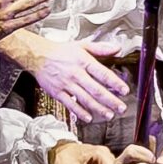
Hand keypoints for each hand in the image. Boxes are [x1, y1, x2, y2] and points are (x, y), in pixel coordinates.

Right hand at [19, 34, 133, 122]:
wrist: (37, 55)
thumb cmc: (60, 51)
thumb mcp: (81, 45)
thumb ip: (101, 48)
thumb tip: (117, 49)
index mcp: (83, 61)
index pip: (102, 73)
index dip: (115, 83)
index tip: (125, 90)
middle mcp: (76, 74)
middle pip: (96, 90)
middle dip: (110, 100)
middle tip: (121, 108)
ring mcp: (67, 84)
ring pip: (85, 99)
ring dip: (98, 108)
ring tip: (109, 115)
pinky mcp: (58, 93)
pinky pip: (70, 104)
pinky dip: (80, 112)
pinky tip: (88, 118)